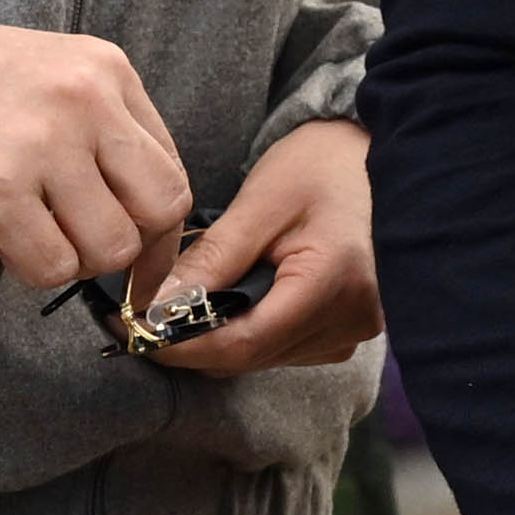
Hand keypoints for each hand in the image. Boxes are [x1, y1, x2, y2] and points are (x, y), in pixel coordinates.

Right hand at [0, 2, 195, 293]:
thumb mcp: (48, 72)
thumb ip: (102, 127)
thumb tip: (142, 214)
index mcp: (106, 68)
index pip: (171, 167)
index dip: (160, 225)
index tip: (142, 253)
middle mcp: (86, 100)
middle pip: (160, 209)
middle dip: (132, 247)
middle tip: (88, 250)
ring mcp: (43, 143)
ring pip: (110, 247)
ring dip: (76, 261)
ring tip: (36, 236)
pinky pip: (50, 266)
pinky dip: (32, 270)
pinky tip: (4, 239)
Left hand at [121, 113, 378, 371]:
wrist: (381, 157)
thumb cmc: (323, 166)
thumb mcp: (261, 203)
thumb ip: (213, 257)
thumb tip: (158, 305)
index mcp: (332, 284)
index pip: (243, 343)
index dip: (181, 345)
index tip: (133, 329)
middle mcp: (351, 321)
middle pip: (251, 356)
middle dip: (194, 340)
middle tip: (147, 310)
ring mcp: (354, 330)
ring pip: (264, 357)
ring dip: (222, 336)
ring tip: (192, 294)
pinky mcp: (349, 329)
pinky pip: (284, 346)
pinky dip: (250, 329)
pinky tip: (235, 296)